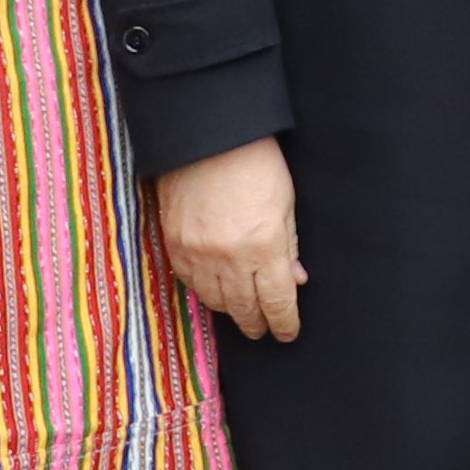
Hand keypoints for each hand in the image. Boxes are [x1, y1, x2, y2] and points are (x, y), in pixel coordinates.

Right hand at [155, 140, 304, 343]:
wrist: (207, 136)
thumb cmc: (255, 163)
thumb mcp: (286, 203)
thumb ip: (290, 246)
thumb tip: (296, 280)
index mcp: (264, 247)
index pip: (276, 301)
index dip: (284, 322)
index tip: (287, 333)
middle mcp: (228, 257)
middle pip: (243, 309)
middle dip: (256, 324)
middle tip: (263, 331)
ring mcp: (197, 253)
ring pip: (213, 301)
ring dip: (230, 311)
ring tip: (241, 313)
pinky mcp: (173, 244)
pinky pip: (189, 282)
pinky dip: (204, 291)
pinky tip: (214, 290)